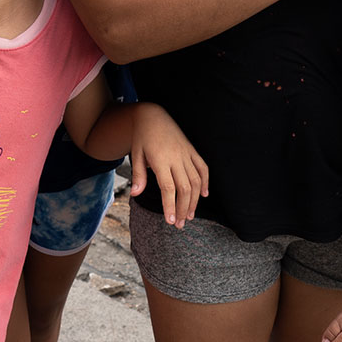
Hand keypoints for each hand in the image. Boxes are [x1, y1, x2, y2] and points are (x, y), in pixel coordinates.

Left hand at [128, 102, 208, 228]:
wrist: (153, 116)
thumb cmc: (142, 137)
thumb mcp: (136, 155)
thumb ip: (138, 175)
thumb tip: (135, 194)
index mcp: (161, 159)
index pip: (168, 188)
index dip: (170, 206)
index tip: (171, 221)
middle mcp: (176, 157)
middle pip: (184, 188)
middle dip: (183, 208)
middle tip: (180, 225)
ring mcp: (186, 153)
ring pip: (195, 180)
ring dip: (194, 200)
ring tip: (190, 216)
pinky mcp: (192, 150)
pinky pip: (203, 167)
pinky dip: (205, 182)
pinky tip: (203, 195)